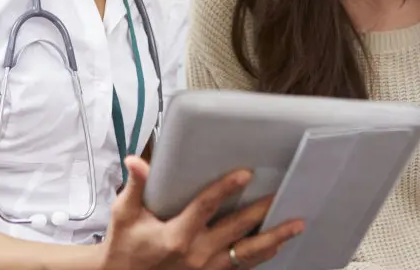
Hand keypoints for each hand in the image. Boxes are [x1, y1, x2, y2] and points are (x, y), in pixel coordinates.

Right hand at [101, 156, 303, 268]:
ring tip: (296, 226)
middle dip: (261, 212)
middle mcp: (196, 254)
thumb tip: (136, 161)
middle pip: (236, 230)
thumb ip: (136, 187)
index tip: (245, 174)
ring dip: (273, 239)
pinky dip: (262, 256)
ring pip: (247, 254)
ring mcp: (206, 269)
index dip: (226, 189)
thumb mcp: (125, 215)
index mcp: (176, 235)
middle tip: (281, 195)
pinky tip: (277, 246)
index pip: (206, 207)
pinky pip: (242, 267)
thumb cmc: (124, 246)